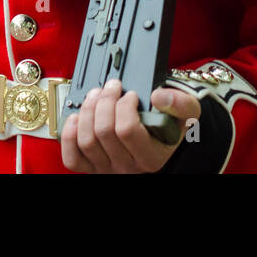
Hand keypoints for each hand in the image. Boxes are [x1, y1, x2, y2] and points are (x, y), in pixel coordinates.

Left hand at [61, 78, 200, 172]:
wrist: (161, 139)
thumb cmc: (169, 126)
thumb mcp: (186, 113)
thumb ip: (180, 103)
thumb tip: (158, 97)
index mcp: (151, 156)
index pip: (127, 130)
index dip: (124, 106)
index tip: (131, 94)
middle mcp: (128, 167)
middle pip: (103, 132)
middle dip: (104, 101)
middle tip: (111, 87)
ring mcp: (107, 168)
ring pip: (86, 141)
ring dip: (87, 111)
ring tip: (96, 95)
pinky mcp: (91, 167)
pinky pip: (72, 158)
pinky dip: (69, 135)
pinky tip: (77, 118)